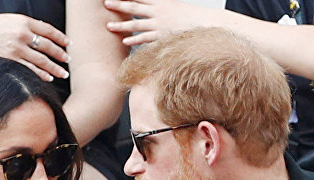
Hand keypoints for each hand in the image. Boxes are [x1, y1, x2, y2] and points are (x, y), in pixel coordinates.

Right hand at [0, 14, 69, 81]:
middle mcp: (22, 33)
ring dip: (55, 68)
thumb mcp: (6, 21)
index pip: (48, 30)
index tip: (67, 43)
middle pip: (48, 45)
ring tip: (63, 73)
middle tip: (68, 59)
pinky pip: (31, 69)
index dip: (60, 37)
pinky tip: (48, 78)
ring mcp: (17, 48)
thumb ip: (22, 26)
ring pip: (43, 59)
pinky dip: (42, 74)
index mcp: (23, 21)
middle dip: (60, 54)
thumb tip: (37, 35)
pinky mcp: (11, 60)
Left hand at [104, 0, 218, 46]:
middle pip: (134, 7)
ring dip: (121, 25)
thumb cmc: (192, 16)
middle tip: (106, 3)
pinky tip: (125, 41)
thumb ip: (162, 5)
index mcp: (162, 1)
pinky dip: (135, 40)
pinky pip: (146, 39)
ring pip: (136, 24)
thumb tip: (154, 7)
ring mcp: (160, 25)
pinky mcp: (163, 37)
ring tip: (109, 26)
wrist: (206, 24)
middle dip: (119, 4)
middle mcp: (158, 12)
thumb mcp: (176, 5)